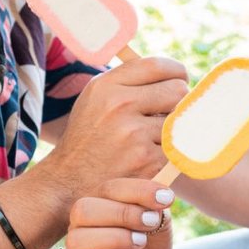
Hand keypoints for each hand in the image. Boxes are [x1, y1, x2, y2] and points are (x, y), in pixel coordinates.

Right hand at [43, 57, 187, 199]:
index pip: (156, 65)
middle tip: (169, 111)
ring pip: (180, 120)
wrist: (69, 183)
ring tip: (151, 137)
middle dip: (178, 100)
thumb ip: (128, 82)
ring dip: (172, 128)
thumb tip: (173, 73)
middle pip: (177, 90)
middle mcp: (119, 105)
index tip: (179, 79)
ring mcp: (135, 134)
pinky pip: (176, 146)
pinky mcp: (148, 160)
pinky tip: (149, 156)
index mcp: (106, 86)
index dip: (175, 72)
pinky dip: (168, 151)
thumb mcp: (95, 100)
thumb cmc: (90, 137)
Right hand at [67, 179, 176, 248]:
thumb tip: (159, 194)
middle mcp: (83, 226)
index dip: (138, 191)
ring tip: (140, 243)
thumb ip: (156, 207)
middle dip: (122, 214)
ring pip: (76, 240)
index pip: (108, 188)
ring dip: (114, 239)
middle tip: (150, 223)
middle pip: (82, 209)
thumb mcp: (160, 222)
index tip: (166, 199)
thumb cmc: (151, 244)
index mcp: (100, 204)